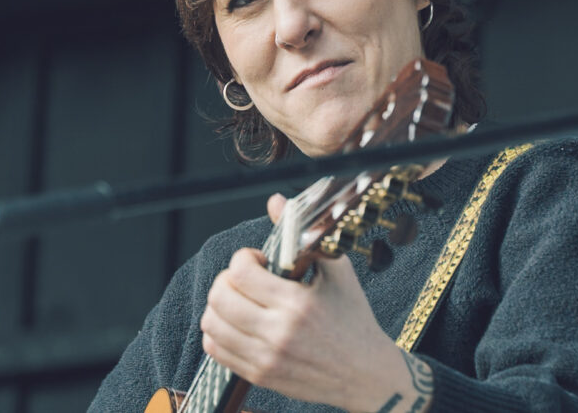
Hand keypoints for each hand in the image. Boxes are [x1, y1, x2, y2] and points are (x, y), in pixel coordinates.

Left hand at [199, 194, 432, 412]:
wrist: (366, 375)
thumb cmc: (353, 320)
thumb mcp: (337, 272)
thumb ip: (302, 234)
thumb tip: (276, 201)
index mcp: (297, 304)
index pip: (240, 272)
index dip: (243, 258)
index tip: (258, 260)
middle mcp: (278, 333)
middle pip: (219, 297)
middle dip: (227, 279)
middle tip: (246, 279)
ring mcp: (266, 358)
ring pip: (211, 323)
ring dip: (220, 304)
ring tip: (241, 300)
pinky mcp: (260, 375)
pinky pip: (215, 350)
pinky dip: (218, 331)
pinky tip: (238, 322)